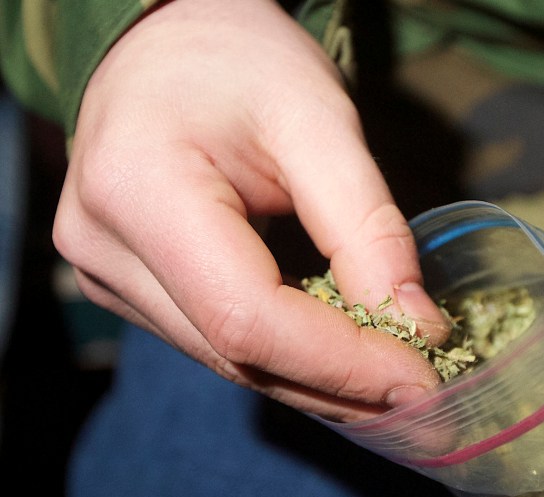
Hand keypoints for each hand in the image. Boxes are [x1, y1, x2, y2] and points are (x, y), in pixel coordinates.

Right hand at [53, 0, 448, 421]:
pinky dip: (289, 357)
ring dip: (319, 381)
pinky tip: (345, 358)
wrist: (167, 42)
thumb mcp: (320, 123)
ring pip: (230, 360)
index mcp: (138, 192)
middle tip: (427, 396)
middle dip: (340, 385)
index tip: (423, 381)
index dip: (342, 363)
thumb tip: (417, 328)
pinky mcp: (129, 287)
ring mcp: (108, 275)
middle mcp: (105, 249)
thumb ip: (367, 228)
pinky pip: (219, 343)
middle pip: (237, 353)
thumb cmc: (240, 61)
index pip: (248, 317)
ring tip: (396, 381)